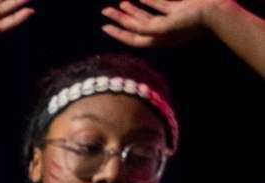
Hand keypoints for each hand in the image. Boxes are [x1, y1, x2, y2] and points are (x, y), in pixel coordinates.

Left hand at [102, 0, 225, 45]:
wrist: (218, 10)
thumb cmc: (192, 22)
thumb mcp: (165, 27)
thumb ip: (146, 29)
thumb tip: (130, 27)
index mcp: (159, 39)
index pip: (132, 38)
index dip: (117, 33)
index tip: (104, 26)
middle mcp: (163, 31)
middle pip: (136, 26)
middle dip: (120, 19)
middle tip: (105, 11)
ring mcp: (172, 20)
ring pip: (147, 15)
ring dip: (133, 9)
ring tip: (121, 3)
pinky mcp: (179, 8)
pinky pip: (161, 4)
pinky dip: (150, 0)